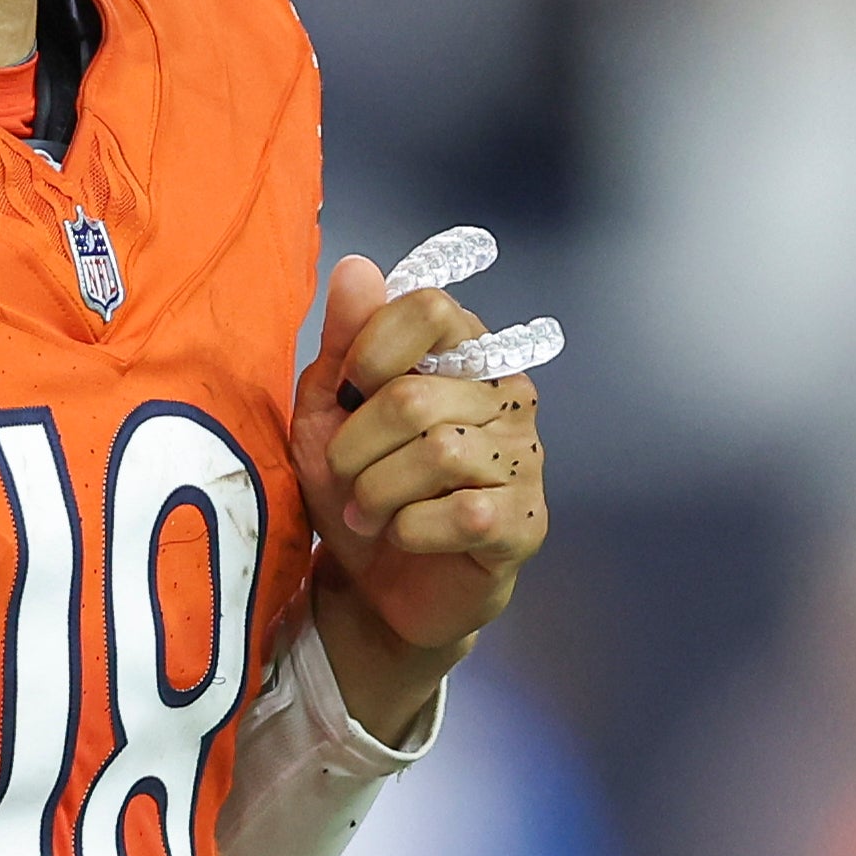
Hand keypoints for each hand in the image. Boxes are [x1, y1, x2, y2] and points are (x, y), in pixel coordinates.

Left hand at [287, 252, 551, 735]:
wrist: (381, 589)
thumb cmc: (362, 488)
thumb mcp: (330, 413)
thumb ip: (344, 342)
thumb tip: (356, 267)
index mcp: (464, 354)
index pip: (428, 307)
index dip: (370, 349)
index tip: (347, 392)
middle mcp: (507, 395)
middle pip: (414, 395)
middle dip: (356, 448)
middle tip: (346, 478)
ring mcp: (524, 459)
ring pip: (438, 452)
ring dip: (377, 492)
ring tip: (367, 512)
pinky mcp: (525, 523)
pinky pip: (463, 513)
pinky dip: (410, 529)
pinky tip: (405, 537)